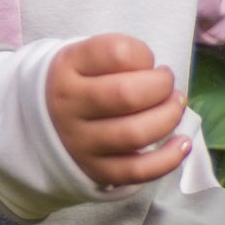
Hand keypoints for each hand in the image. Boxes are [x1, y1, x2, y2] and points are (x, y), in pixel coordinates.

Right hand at [46, 35, 190, 187]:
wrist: (43, 123)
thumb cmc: (80, 82)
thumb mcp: (86, 58)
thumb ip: (121, 57)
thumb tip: (159, 78)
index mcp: (67, 68)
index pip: (116, 53)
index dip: (144, 55)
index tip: (147, 62)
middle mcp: (69, 105)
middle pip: (127, 95)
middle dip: (162, 86)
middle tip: (167, 84)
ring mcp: (81, 142)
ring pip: (135, 134)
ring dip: (169, 117)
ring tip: (175, 106)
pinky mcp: (97, 171)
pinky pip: (137, 171)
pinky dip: (168, 159)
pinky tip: (182, 143)